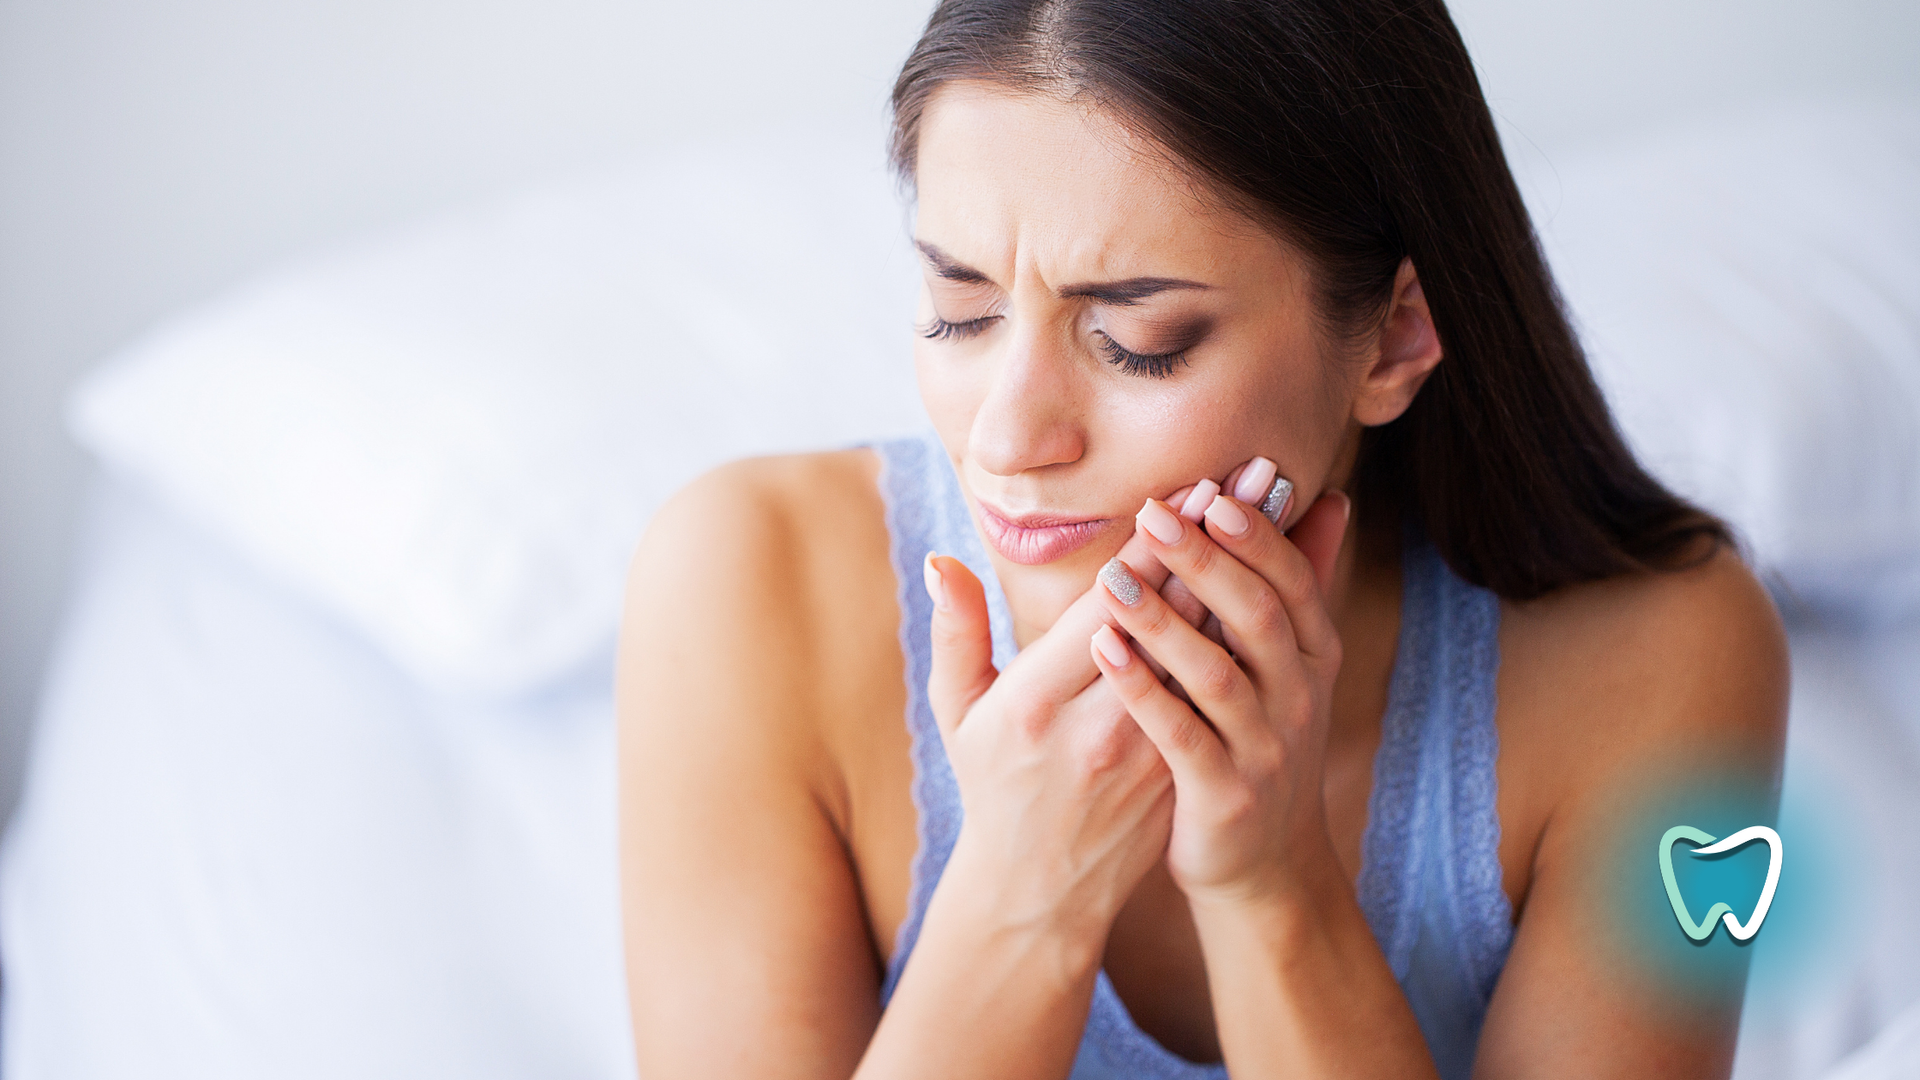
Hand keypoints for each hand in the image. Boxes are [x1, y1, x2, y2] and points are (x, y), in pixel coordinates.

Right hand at [920, 462, 1267, 940]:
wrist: (1040, 892)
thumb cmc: (992, 787)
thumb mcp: (956, 714)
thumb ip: (954, 632)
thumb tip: (943, 561)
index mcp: (1037, 702)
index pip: (1108, 605)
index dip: (1156, 545)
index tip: (1194, 486)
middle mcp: (1100, 725)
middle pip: (1173, 616)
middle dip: (1218, 540)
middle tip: (1262, 474)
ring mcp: (1147, 750)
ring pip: (1208, 649)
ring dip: (1247, 576)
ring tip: (1284, 515)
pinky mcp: (1179, 766)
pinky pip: (1220, 686)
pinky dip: (1248, 632)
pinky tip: (1277, 586)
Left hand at [1088, 484, 1351, 905]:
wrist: (1262, 863)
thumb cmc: (1261, 740)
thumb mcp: (1293, 665)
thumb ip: (1304, 581)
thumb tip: (1332, 496)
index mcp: (1312, 656)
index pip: (1293, 581)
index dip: (1255, 536)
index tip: (1211, 489)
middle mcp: (1299, 698)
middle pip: (1258, 617)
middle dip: (1207, 561)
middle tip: (1153, 513)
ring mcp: (1265, 750)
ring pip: (1217, 674)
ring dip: (1165, 621)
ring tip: (1112, 577)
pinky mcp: (1224, 795)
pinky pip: (1180, 735)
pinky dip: (1143, 690)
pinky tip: (1104, 648)